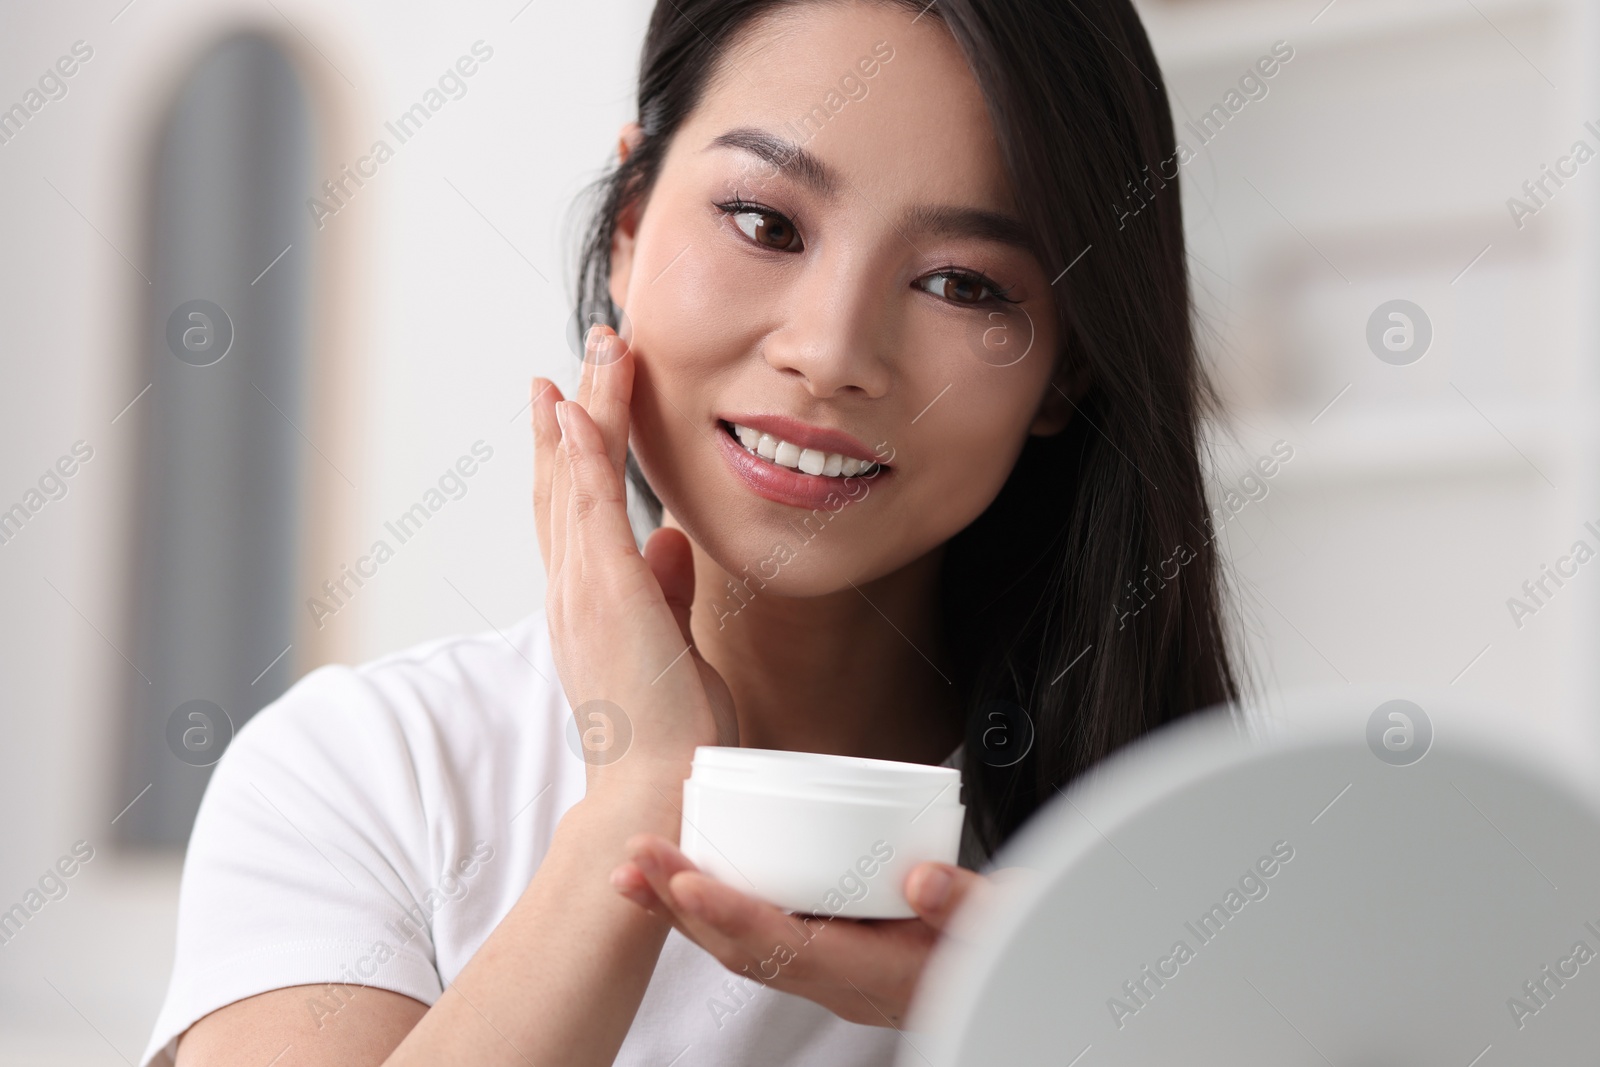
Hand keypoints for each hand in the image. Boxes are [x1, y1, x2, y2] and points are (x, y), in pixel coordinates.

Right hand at [531, 325, 737, 796]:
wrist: (657, 789)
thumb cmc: (670, 734)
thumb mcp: (674, 646)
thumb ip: (667, 591)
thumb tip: (670, 542)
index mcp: (588, 601)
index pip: (574, 508)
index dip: (570, 449)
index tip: (570, 399)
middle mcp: (573, 588)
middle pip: (567, 477)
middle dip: (577, 406)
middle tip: (590, 344)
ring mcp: (584, 588)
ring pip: (576, 476)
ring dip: (585, 406)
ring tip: (598, 345)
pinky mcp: (608, 591)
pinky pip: (589, 507)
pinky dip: (580, 453)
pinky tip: (573, 406)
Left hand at [607, 833, 995, 1027]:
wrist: (999, 979)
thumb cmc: (994, 948)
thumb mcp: (1000, 923)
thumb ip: (967, 905)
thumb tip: (924, 879)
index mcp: (871, 975)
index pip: (786, 946)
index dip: (731, 915)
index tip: (686, 883)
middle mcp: (835, 979)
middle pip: (741, 948)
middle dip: (680, 904)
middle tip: (632, 859)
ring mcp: (822, 970)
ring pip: (735, 946)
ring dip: (680, 908)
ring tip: (632, 871)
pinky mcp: (817, 951)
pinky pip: (749, 935)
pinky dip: (707, 908)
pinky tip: (678, 881)